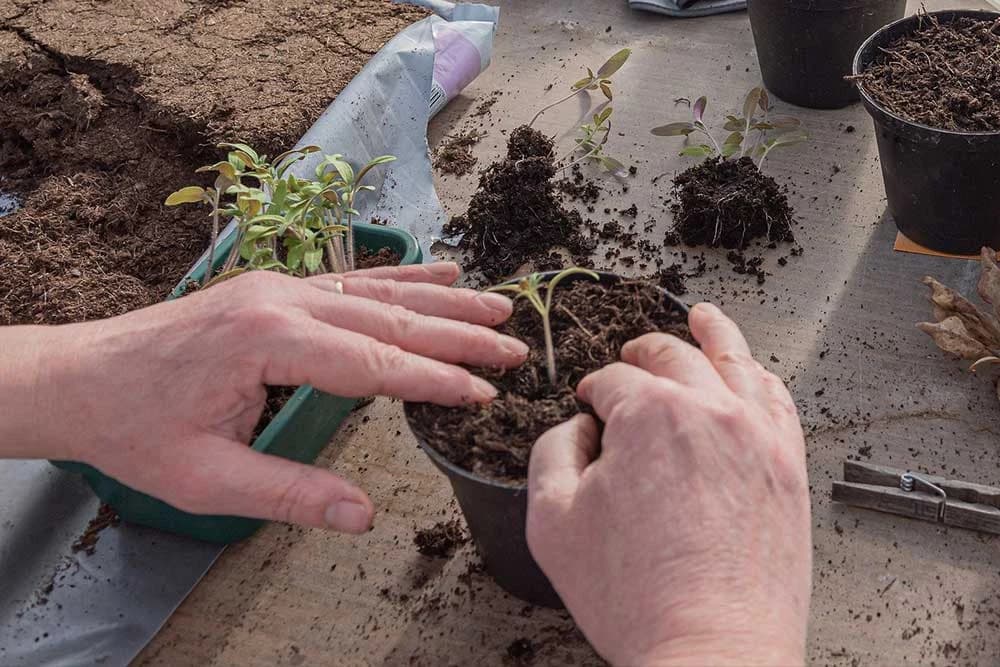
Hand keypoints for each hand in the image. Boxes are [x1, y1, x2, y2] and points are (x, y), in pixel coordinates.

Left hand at [0, 262, 525, 532]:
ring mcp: (280, 285)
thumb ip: (290, 493)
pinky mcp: (275, 287)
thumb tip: (363, 515)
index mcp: (268, 341)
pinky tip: (439, 270)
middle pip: (390, 318)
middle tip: (516, 347)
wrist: (81, 377)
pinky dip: (402, 277)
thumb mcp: (207, 479)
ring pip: (379, 290)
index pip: (374, 362)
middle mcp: (281, 299)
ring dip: (443, 298)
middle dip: (459, 334)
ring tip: (498, 304)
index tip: (485, 393)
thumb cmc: (137, 428)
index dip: (435, 379)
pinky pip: (352, 279)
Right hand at [526, 303, 810, 666]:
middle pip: (672, 356)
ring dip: (712, 333)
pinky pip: (778, 400)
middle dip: (642, 353)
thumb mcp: (551, 521)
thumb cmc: (634, 596)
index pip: (613, 380)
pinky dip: (759, 376)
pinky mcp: (789, 466)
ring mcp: (758, 434)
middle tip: (629, 359)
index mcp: (648, 414)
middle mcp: (709, 410)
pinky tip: (752, 373)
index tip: (589, 407)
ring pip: (734, 360)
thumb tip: (578, 427)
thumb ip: (552, 452)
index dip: (594, 390)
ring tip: (704, 316)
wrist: (711, 649)